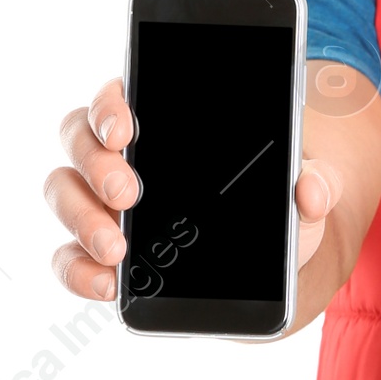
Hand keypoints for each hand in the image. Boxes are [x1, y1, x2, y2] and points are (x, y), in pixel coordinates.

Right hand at [44, 76, 340, 299]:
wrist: (271, 263)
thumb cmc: (276, 206)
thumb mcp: (303, 189)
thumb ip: (317, 181)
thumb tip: (312, 190)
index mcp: (160, 121)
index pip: (117, 95)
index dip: (110, 105)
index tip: (128, 128)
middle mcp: (119, 155)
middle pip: (79, 139)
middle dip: (97, 165)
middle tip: (128, 194)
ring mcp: (102, 202)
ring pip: (63, 193)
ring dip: (81, 219)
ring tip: (118, 251)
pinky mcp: (99, 252)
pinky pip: (69, 257)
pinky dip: (79, 271)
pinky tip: (108, 284)